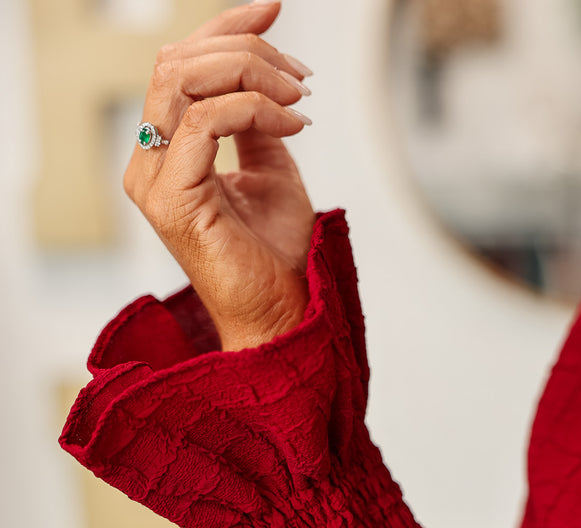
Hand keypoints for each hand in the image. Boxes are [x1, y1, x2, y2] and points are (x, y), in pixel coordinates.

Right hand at [123, 2, 314, 349]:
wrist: (281, 313)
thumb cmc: (276, 254)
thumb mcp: (272, 170)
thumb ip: (258, 122)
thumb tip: (269, 74)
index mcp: (166, 152)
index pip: (179, 66)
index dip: (225, 28)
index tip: (275, 10)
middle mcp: (149, 162)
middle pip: (177, 63)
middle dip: (246, 49)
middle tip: (300, 76)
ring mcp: (155, 181)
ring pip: (185, 82)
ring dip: (253, 75)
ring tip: (300, 100)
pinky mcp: (173, 201)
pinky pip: (206, 123)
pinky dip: (257, 111)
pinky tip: (294, 126)